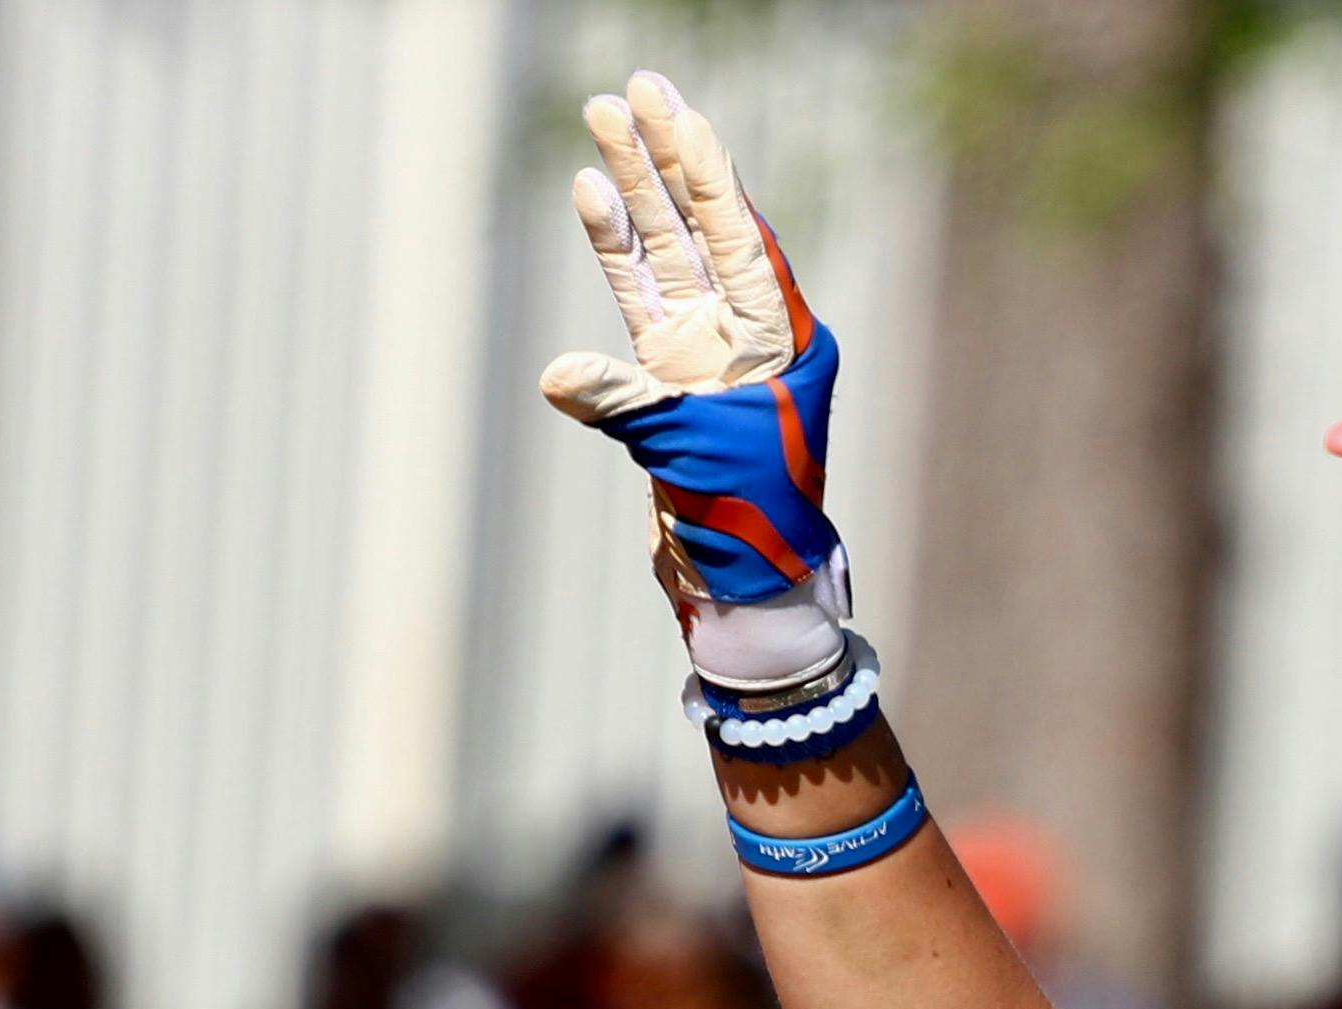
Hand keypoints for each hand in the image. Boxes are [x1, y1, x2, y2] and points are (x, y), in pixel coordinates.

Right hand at [540, 71, 849, 690]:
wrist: (746, 588)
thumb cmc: (749, 525)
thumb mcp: (693, 456)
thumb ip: (630, 408)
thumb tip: (559, 378)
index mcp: (782, 341)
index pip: (742, 237)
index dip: (708, 172)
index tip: (679, 111)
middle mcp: (747, 336)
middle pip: (703, 226)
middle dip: (668, 157)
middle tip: (636, 87)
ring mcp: (705, 355)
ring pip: (666, 253)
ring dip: (634, 190)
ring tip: (601, 119)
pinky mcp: (669, 383)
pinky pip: (637, 300)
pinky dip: (614, 252)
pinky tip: (591, 196)